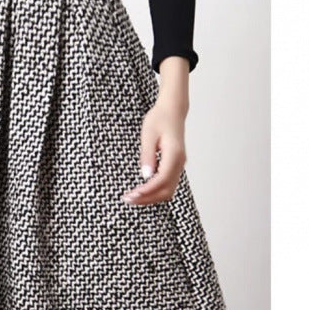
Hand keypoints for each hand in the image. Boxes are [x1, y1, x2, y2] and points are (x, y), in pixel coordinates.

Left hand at [122, 58, 189, 205]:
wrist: (172, 110)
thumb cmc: (159, 119)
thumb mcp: (148, 135)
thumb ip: (147, 155)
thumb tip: (146, 176)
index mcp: (174, 155)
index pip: (162, 180)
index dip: (147, 191)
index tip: (132, 195)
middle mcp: (180, 163)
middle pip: (166, 191)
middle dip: (147, 198)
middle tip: (128, 199)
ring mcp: (179, 165)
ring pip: (168, 191)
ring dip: (151, 197)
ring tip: (132, 197)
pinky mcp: (175, 166)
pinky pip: (167, 185)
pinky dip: (155, 192)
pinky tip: (141, 192)